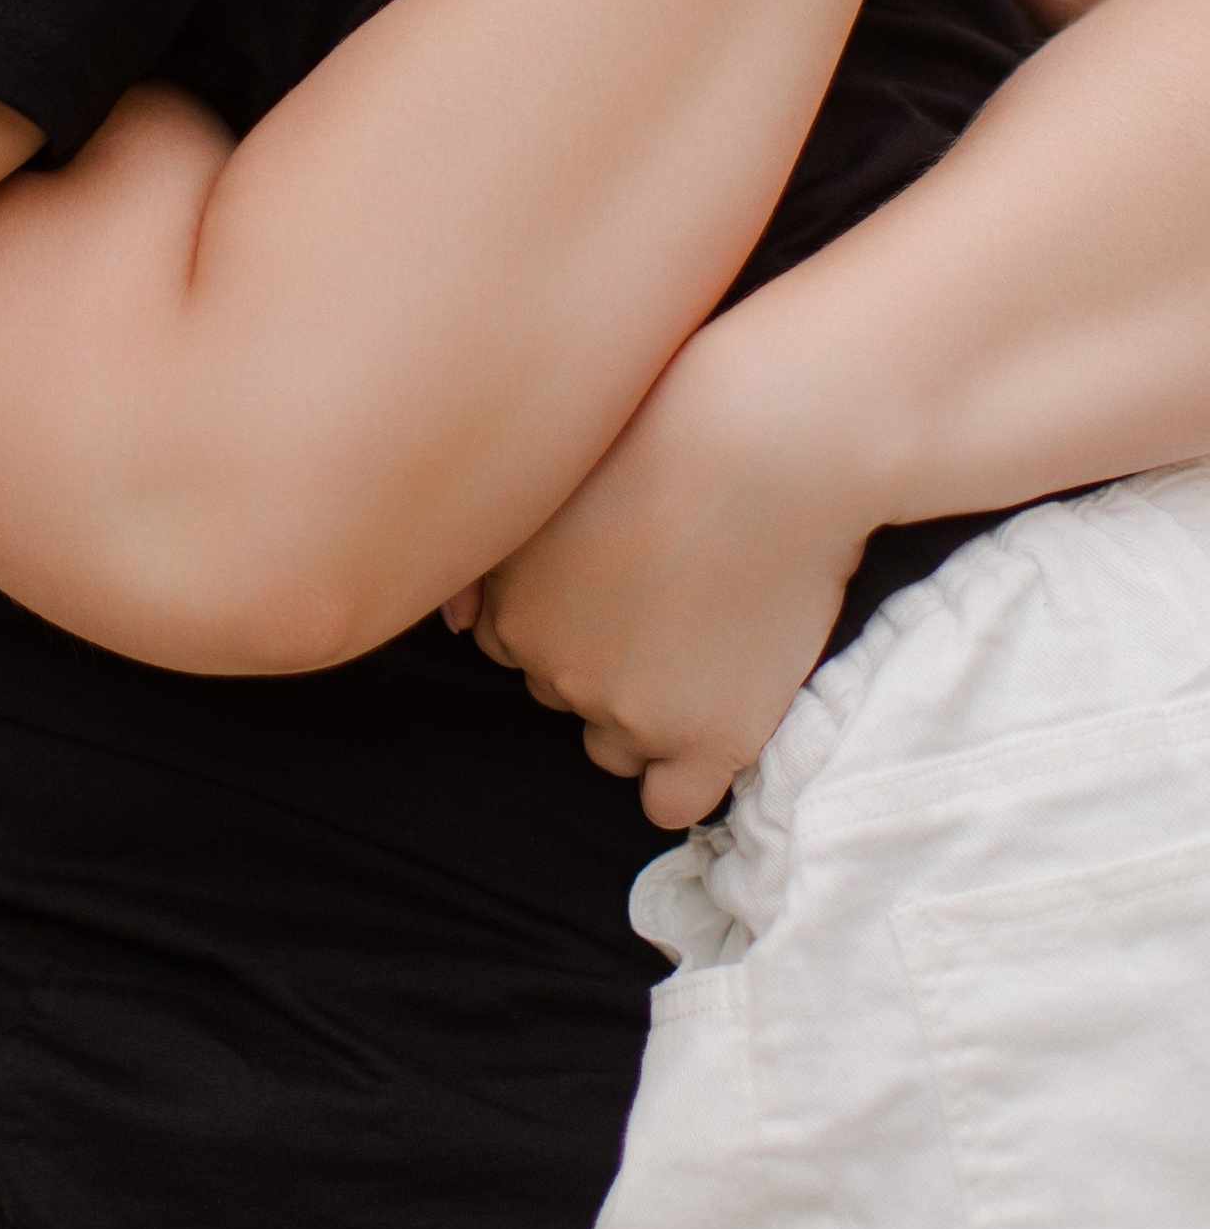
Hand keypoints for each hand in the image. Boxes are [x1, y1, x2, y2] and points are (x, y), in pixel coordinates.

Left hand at [459, 315, 870, 827]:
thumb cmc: (669, 426)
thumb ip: (494, 557)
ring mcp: (628, 710)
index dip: (571, 617)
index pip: (516, 645)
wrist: (773, 440)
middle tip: (671, 599)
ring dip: (646, 717)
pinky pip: (671, 802)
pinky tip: (713, 729)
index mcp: (509, 607)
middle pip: (566, 691)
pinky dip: (686, 778)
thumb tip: (455, 625)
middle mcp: (552, 667)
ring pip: (616, 746)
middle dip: (605, 661)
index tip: (619, 582)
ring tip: (704, 648)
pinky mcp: (707, 739)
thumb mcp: (549, 470)